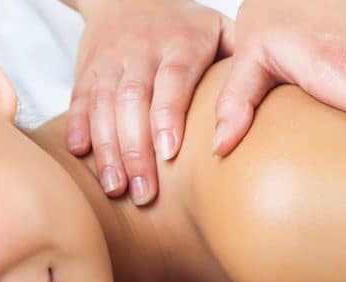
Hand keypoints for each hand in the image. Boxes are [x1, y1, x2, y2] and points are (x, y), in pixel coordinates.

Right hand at [65, 0, 232, 204]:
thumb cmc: (186, 25)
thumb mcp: (219, 29)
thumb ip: (239, 62)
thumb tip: (268, 103)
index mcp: (180, 42)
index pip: (172, 79)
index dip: (168, 114)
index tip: (169, 152)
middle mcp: (141, 49)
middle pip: (134, 99)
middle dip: (136, 148)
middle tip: (145, 192)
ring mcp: (111, 60)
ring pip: (103, 104)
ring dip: (108, 149)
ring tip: (116, 188)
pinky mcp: (87, 69)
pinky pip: (79, 98)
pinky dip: (77, 127)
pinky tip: (80, 155)